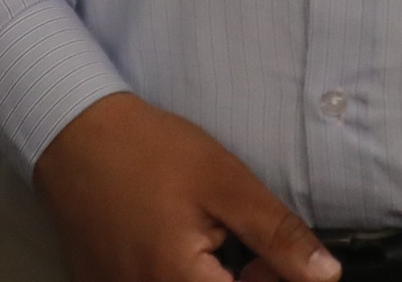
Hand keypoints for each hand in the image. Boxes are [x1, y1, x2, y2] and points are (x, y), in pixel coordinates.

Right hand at [35, 92, 339, 281]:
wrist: (75, 136)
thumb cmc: (149, 152)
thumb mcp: (227, 185)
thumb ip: (278, 236)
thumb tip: (326, 276)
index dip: (276, 281)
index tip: (280, 259)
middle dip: (248, 281)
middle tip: (252, 250)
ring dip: (214, 278)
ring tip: (216, 242)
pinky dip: (182, 274)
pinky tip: (184, 247)